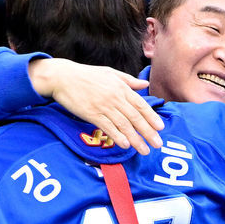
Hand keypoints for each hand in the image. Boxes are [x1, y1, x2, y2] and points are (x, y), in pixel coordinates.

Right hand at [28, 58, 163, 154]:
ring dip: (136, 139)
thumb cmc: (87, 75)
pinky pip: (108, 127)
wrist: (63, 77)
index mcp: (121, 87)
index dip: (152, 117)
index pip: (141, 105)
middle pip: (135, 118)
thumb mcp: (110, 73)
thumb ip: (128, 80)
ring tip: (144, 150)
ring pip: (124, 125)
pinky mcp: (92, 114)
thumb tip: (144, 83)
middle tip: (157, 144)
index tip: (161, 128)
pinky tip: (126, 145)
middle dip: (148, 132)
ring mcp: (104, 106)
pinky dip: (118, 137)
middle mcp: (115, 98)